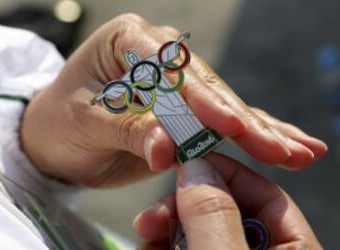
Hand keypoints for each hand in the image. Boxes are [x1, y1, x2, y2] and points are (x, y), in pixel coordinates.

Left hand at [21, 13, 326, 185]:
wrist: (53, 138)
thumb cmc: (60, 123)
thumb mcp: (85, 123)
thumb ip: (128, 131)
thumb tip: (168, 147)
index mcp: (128, 41)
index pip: (172, 68)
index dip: (202, 100)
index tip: (229, 126)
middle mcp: (159, 56)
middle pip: (206, 87)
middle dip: (241, 120)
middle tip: (277, 147)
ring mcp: (176, 83)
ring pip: (223, 105)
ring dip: (259, 130)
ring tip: (297, 151)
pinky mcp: (184, 112)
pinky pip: (220, 122)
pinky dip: (251, 135)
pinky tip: (286, 143)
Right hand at [134, 154, 321, 248]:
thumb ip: (214, 215)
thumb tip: (196, 167)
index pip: (265, 194)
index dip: (223, 173)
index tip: (184, 164)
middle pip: (226, 211)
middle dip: (183, 208)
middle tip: (150, 216)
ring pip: (201, 231)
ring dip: (167, 227)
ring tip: (143, 234)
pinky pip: (187, 246)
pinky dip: (165, 243)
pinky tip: (147, 245)